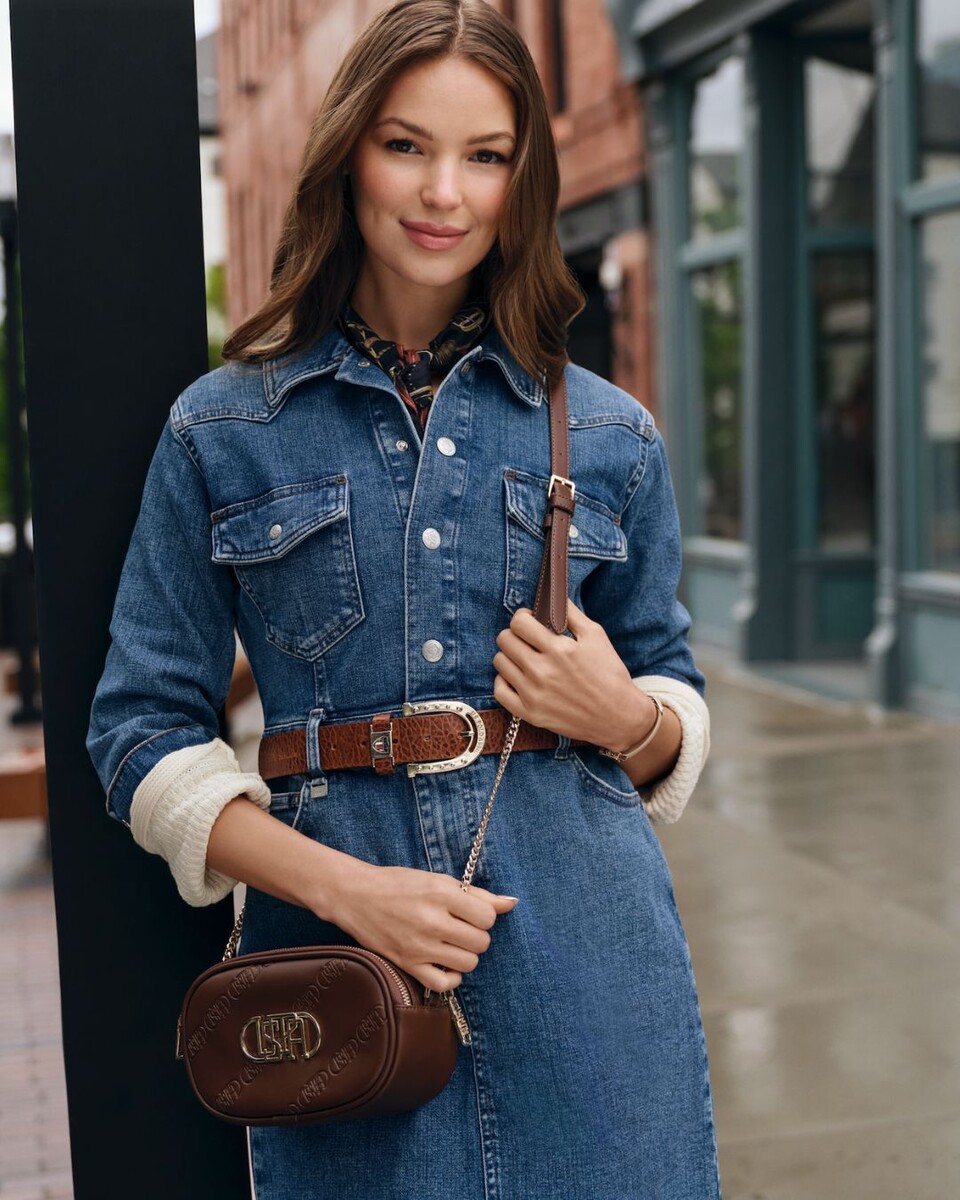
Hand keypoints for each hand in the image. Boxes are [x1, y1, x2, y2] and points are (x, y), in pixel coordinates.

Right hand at [331, 860, 518, 992]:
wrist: (357, 896)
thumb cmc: (400, 884)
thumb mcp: (439, 880)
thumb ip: (477, 894)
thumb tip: (511, 904)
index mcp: (441, 894)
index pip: (488, 917)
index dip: (484, 916)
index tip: (471, 913)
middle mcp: (432, 921)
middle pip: (481, 942)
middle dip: (476, 935)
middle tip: (462, 928)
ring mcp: (420, 946)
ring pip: (469, 963)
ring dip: (466, 954)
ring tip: (452, 943)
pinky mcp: (408, 964)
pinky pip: (445, 984)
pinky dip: (452, 977)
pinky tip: (446, 964)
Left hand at [492, 596, 645, 748]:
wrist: (618, 717)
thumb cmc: (610, 674)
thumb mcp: (596, 636)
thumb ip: (570, 613)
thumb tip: (552, 595)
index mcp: (559, 650)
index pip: (519, 623)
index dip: (523, 617)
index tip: (530, 621)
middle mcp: (542, 672)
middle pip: (505, 640)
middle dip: (515, 634)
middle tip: (528, 639)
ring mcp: (534, 694)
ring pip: (500, 662)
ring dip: (510, 656)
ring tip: (526, 658)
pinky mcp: (530, 713)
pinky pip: (499, 690)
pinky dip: (505, 680)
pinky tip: (519, 677)